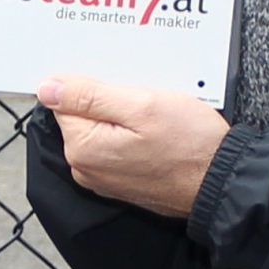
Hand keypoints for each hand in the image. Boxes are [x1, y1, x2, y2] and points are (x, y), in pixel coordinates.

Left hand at [40, 75, 228, 218]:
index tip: (125, 88)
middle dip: (111, 101)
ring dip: (125, 116)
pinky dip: (133, 134)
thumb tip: (48, 88)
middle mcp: (85, 168)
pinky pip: (117, 146)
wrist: (220, 182)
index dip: (96, 86)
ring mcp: (103, 178)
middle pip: (84, 115)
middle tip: (146, 100)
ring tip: (156, 117)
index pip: (66, 100)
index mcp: (82, 148)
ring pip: (103, 129)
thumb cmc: (188, 144)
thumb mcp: (140, 105)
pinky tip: (157, 131)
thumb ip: (89, 96)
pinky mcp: (122, 182)